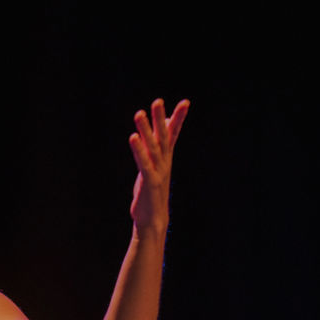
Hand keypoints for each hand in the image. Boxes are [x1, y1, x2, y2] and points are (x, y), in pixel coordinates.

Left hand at [128, 98, 189, 233]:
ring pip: (152, 146)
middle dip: (161, 118)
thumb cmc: (152, 191)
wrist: (153, 219)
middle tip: (158, 100)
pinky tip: (133, 137)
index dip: (178, 118)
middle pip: (164, 136)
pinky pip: (143, 162)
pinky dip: (138, 150)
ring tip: (139, 112)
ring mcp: (158, 171)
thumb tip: (163, 132)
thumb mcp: (156, 168)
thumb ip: (158, 149)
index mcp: (165, 158)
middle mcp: (164, 162)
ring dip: (145, 129)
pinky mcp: (149, 181)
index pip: (173, 134)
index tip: (186, 102)